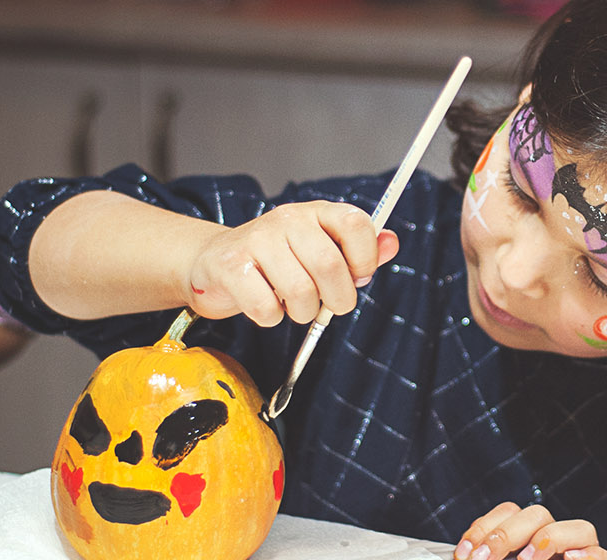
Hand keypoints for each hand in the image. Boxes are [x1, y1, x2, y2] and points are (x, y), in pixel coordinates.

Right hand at [184, 201, 398, 326]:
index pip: (356, 224)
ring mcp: (256, 240)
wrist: (214, 262)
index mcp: (316, 213)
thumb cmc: (276, 262)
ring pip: (300, 291)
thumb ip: (359, 251)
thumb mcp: (321, 250)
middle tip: (329, 305)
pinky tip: (266, 306)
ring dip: (302, 312)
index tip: (358, 277)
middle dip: (338, 299)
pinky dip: (272, 318)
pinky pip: (267, 307)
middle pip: (330, 266)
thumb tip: (392, 243)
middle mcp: (287, 219)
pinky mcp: (231, 266)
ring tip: (294, 306)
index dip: (365, 258)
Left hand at [453, 502, 606, 559]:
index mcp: (527, 546)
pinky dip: (589, 556)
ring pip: (580, 529)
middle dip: (506, 534)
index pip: (509, 514)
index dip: (485, 527)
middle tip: (485, 559)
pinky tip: (571, 559)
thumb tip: (467, 558)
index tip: (465, 553)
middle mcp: (555, 550)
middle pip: (538, 515)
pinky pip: (604, 558)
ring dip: (550, 537)